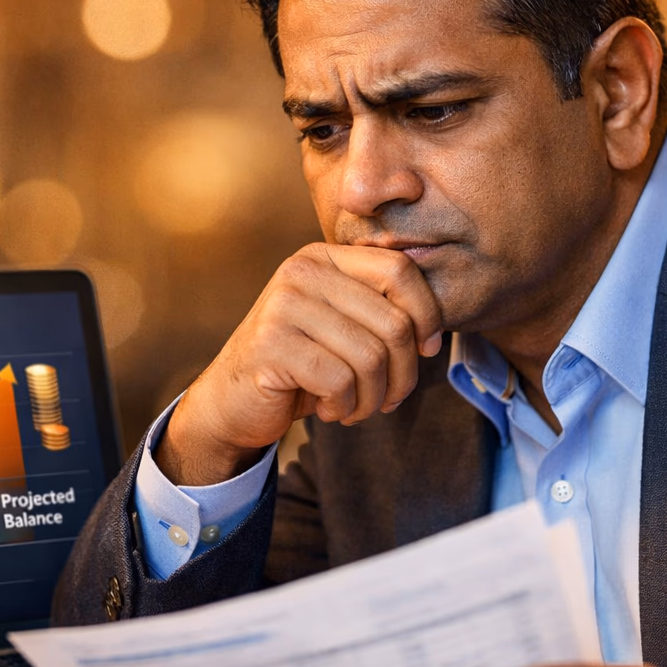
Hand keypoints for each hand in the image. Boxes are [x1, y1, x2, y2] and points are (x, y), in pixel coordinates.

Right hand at [157, 243, 443, 485]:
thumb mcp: (341, 326)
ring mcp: (282, 305)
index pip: (400, 270)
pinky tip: (329, 409)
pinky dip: (346, 407)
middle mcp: (301, 271)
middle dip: (403, 373)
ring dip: (373, 397)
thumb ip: (378, 311)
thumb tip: (434, 331)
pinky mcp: (270, 345)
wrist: (232, 402)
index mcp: (324, 257)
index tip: (425, 350)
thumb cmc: (300, 366)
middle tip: (388, 398)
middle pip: (393, 321)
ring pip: (371, 357)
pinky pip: (340, 381)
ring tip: (357, 407)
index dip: (427, 314)